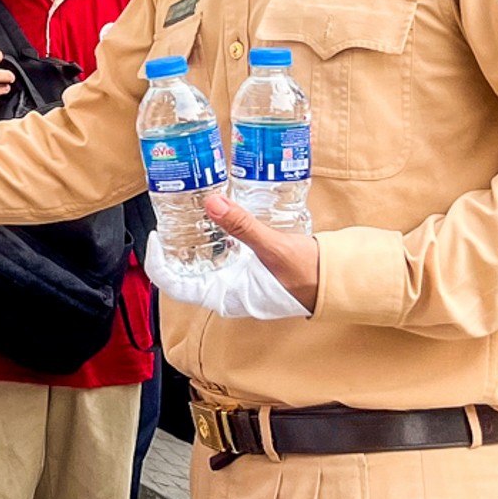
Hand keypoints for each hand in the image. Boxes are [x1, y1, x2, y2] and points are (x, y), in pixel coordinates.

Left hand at [140, 196, 313, 320]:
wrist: (343, 282)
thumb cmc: (311, 275)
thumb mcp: (274, 248)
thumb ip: (242, 226)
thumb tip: (211, 203)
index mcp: (227, 295)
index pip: (177, 286)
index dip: (158, 263)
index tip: (154, 237)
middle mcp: (230, 291)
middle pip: (186, 273)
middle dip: (173, 248)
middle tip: (168, 218)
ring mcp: (242, 281)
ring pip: (205, 263)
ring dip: (193, 242)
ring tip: (186, 213)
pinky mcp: (253, 269)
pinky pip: (225, 255)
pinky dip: (216, 238)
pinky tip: (217, 218)